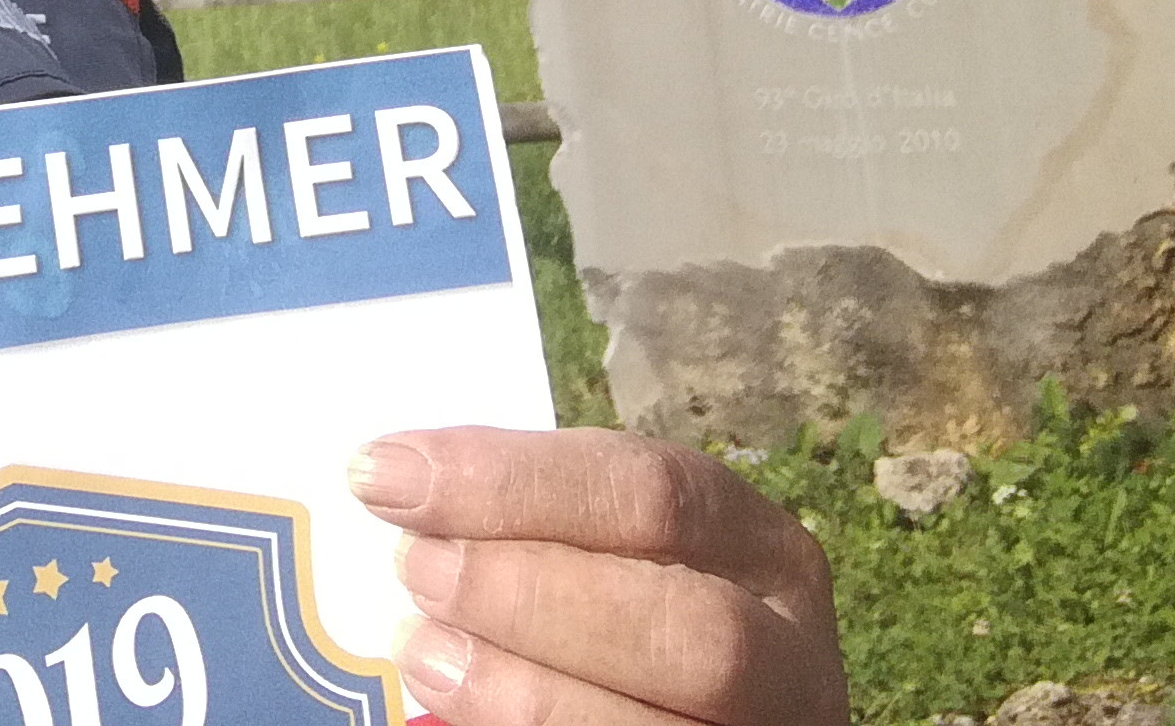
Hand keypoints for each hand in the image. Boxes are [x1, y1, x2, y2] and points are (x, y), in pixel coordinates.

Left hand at [349, 425, 846, 725]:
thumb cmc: (630, 616)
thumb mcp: (620, 552)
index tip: (389, 473)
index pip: (652, 491)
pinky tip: (457, 710)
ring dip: (519, 687)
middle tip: (415, 568)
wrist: (683, 712)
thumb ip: (544, 522)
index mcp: (762, 550)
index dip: (512, 479)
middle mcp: (785, 655)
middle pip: (682, 623)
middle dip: (529, 592)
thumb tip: (402, 480)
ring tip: (421, 647)